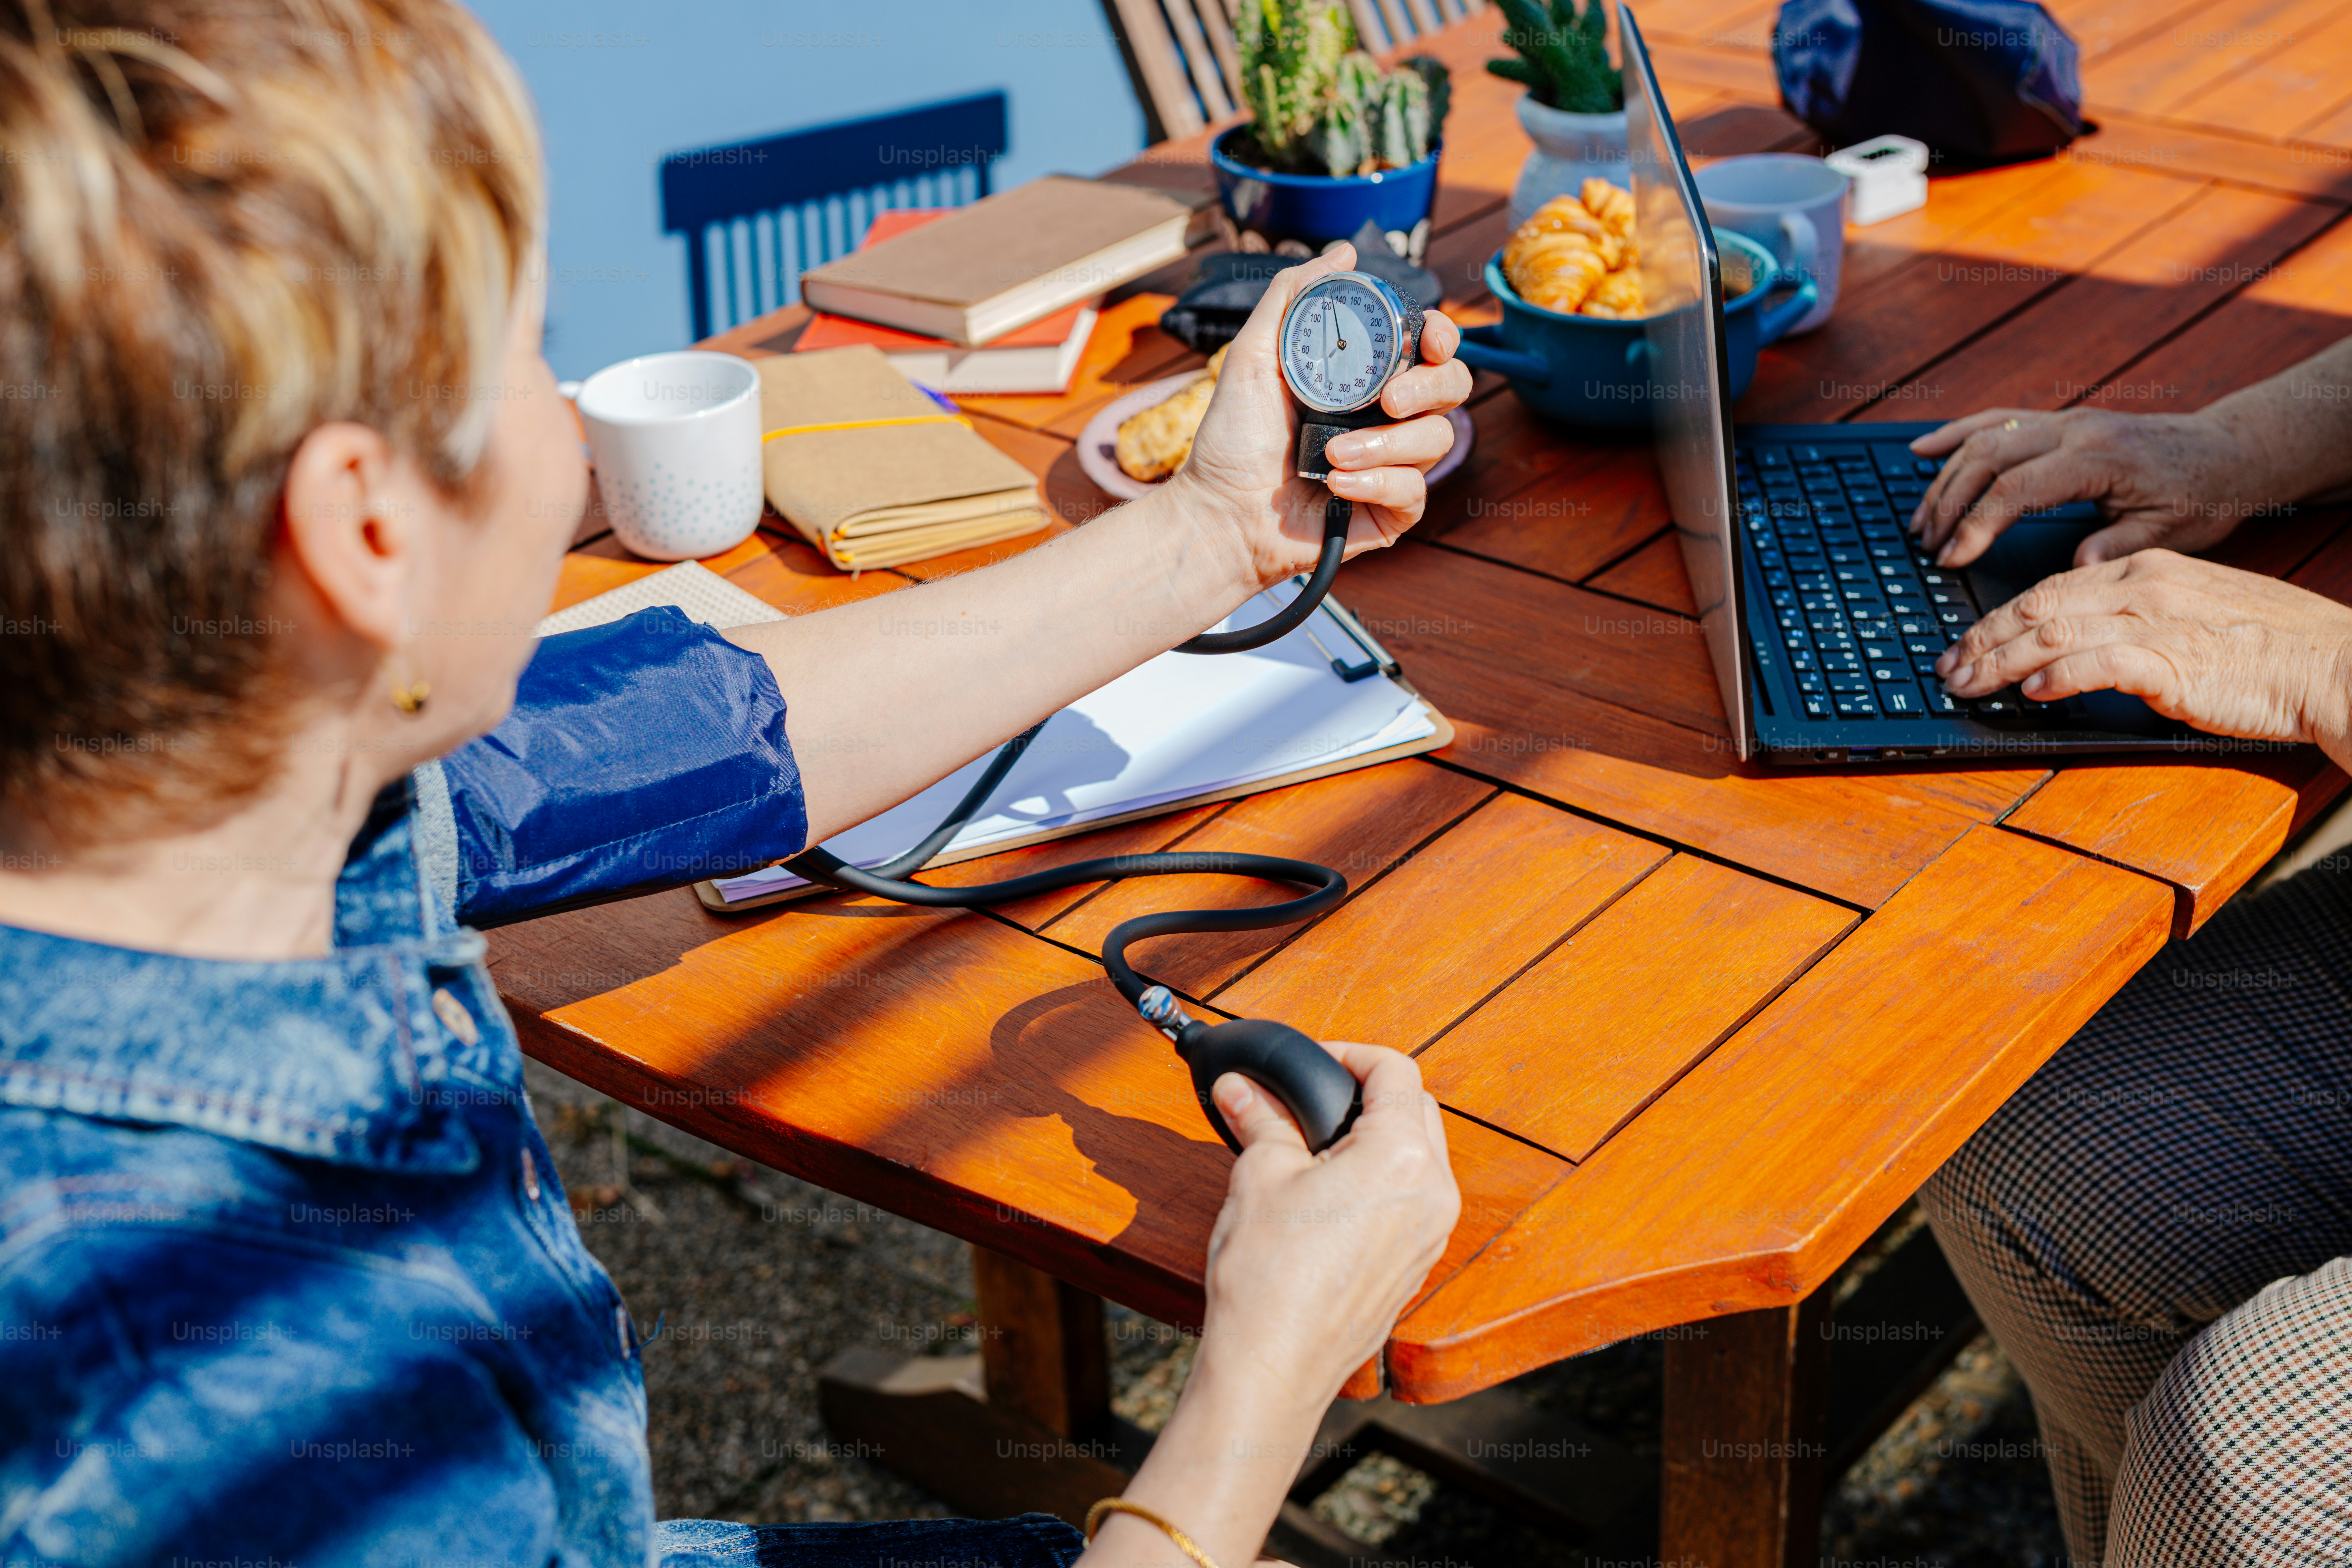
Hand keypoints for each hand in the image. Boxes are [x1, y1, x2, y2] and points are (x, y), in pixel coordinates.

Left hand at [1172, 244, 1472, 592]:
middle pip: (1453, 387)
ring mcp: (1393, 465)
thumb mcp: (1254, 354)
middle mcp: (1387, 418)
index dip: (1442, 337)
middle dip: (1430, 387)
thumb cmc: (1234, 437)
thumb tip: (1343, 251)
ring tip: (1332, 454)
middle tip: (1388, 402)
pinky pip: (1414, 491)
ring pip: (1437, 439)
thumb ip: (1293, 296)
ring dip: (1385, 445)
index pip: (1429, 349)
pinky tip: (1336, 483)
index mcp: (1366, 378)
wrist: (1220, 509)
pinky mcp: (1391, 511)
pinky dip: (1377, 483)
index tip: (1430, 338)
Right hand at [1193, 1041, 1459, 1415]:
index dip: (1350, 1054)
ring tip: (1318, 1145)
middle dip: (1368, 1093)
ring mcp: (1431, 1234)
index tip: (1313, 1062)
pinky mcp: (1416, 1265)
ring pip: (1420, 1156)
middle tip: (1313, 1099)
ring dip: (1378, 1137)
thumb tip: (1241, 1087)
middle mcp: (1434, 1194)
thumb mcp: (1259, 1176)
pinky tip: (1332, 1192)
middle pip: (1417, 1109)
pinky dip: (1382, 1180)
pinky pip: (1413, 1200)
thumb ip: (1260, 1119)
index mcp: (1403, 1159)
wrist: (1273, 1366)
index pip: (1396, 1071)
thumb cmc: (1268, 1277)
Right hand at [1908, 408, 2265, 568]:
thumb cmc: (2202, 493)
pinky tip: (1922, 449)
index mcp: (2098, 458)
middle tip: (1927, 545)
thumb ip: (2118, 546)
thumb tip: (2074, 571)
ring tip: (1918, 518)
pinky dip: (1955, 434)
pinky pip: (1996, 420)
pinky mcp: (2059, 420)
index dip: (1975, 525)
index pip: (2016, 489)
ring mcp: (2065, 420)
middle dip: (1948, 504)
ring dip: (1944, 477)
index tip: (1951, 559)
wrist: (2227, 451)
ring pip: (1984, 437)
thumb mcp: (2171, 531)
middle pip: (1987, 457)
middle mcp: (2075, 430)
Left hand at [1935, 549, 2351, 768]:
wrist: (2326, 660)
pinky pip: (2100, 663)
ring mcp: (2156, 623)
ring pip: (2053, 633)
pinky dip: (2059, 678)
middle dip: (1982, 639)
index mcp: (2144, 571)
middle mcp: (2143, 588)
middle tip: (1946, 669)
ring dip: (2001, 663)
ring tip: (1967, 685)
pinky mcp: (2173, 661)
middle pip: (2038, 606)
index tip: (1965, 643)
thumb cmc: (2259, 646)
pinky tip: (2033, 694)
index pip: (2049, 587)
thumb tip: (2072, 647)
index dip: (1997, 617)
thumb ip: (2129, 620)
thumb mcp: (2185, 614)